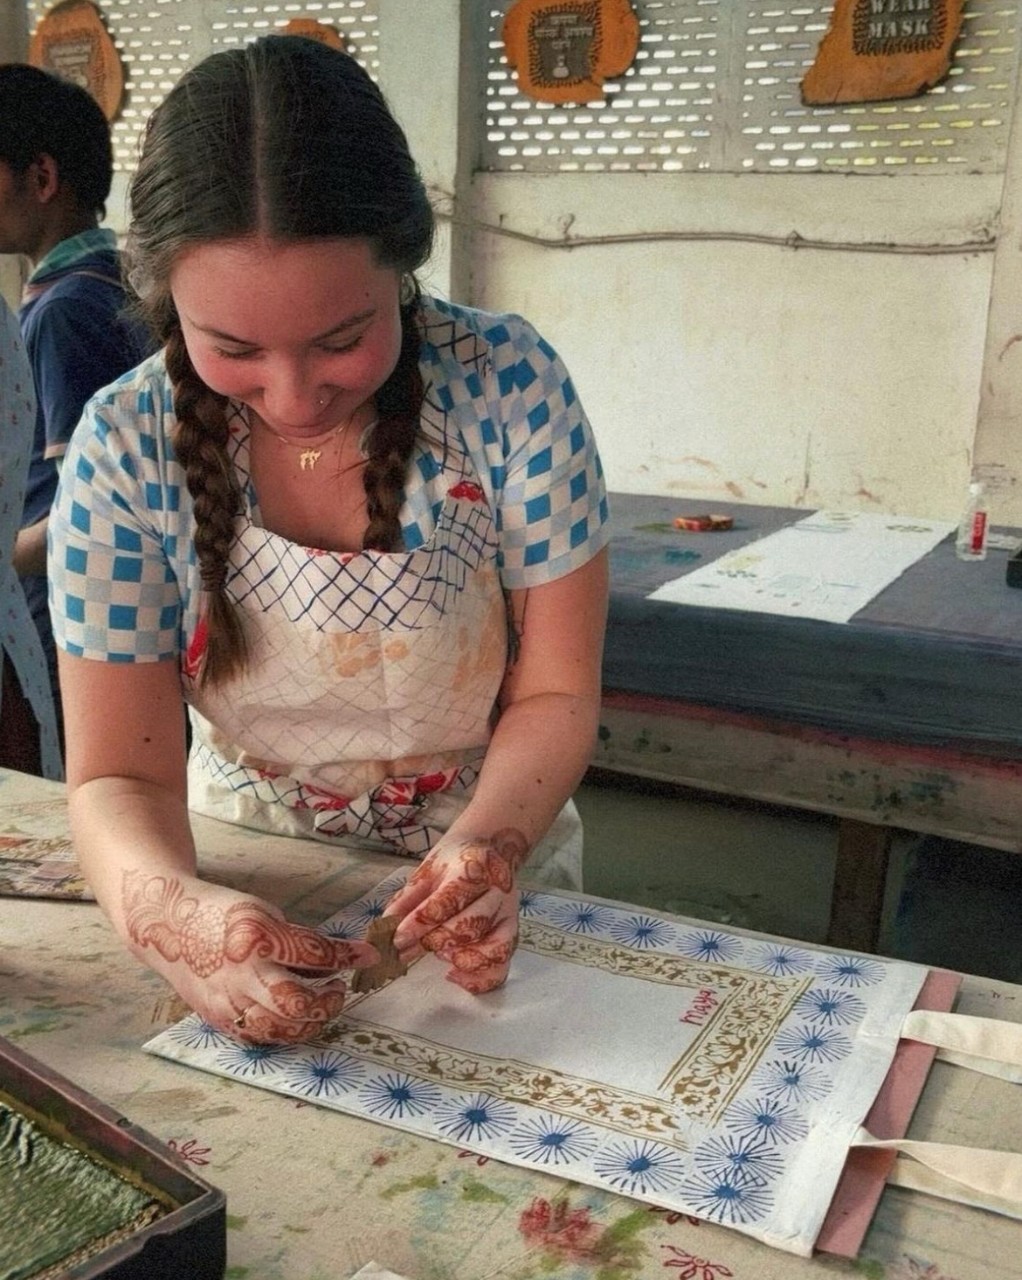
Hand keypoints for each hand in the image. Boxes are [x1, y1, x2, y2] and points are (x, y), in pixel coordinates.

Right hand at [122, 871, 378, 1043]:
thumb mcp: (264, 912)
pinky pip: (260, 1035)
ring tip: (322, 1004)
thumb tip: (333, 962)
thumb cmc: (221, 914)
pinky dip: (285, 1031)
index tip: (370, 955)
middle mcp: (242, 974)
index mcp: (257, 938)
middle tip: (340, 989)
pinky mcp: (219, 1019)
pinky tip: (296, 1018)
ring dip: (310, 1022)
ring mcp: (227, 1001)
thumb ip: (296, 940)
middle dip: (328, 1002)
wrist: (167, 926)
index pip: (315, 954)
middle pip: (297, 1003)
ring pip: (280, 1028)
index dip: (348, 956)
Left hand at [386, 829, 527, 992]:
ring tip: (440, 955)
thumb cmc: (453, 863)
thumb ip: (406, 901)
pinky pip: (501, 965)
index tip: (398, 939)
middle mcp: (497, 892)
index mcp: (473, 869)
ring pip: (491, 948)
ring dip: (459, 958)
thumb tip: (385, 931)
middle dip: (436, 942)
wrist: (490, 849)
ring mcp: (508, 914)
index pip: (448, 900)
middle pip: (468, 927)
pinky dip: (479, 978)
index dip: (420, 923)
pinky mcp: (512, 933)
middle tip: (414, 948)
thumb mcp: (425, 872)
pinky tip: (456, 974)